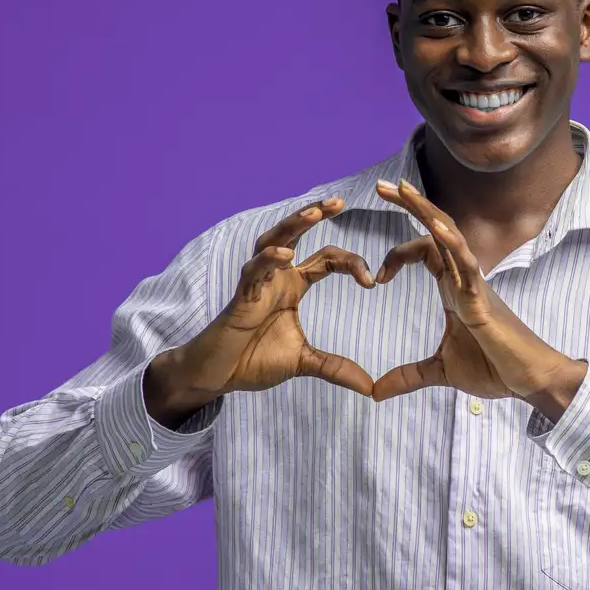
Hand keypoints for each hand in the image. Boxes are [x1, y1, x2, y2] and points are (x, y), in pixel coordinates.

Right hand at [149, 198, 375, 419]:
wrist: (217, 376)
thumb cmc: (254, 360)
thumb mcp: (304, 363)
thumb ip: (336, 369)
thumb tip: (370, 388)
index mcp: (294, 286)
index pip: (327, 260)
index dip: (351, 264)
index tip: (372, 281)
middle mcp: (277, 277)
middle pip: (296, 234)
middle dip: (315, 214)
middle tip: (339, 201)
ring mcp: (257, 284)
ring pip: (272, 241)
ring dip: (292, 226)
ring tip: (314, 213)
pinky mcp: (240, 298)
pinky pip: (254, 272)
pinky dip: (268, 260)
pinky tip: (285, 255)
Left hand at [371, 179, 586, 416]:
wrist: (528, 381)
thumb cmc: (495, 368)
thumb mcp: (441, 372)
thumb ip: (408, 376)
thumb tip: (376, 392)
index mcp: (453, 288)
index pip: (424, 251)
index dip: (397, 255)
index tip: (376, 278)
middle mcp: (463, 277)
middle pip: (436, 228)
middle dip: (411, 205)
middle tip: (382, 184)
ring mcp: (474, 284)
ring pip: (450, 235)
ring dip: (426, 211)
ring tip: (403, 188)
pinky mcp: (484, 298)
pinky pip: (468, 264)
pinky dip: (453, 244)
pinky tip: (437, 228)